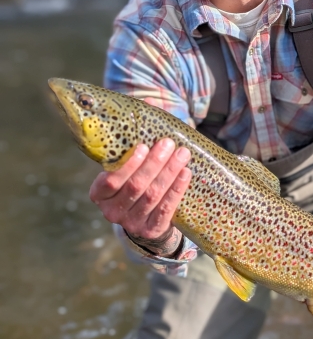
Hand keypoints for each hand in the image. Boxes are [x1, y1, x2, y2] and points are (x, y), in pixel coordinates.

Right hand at [89, 137, 191, 252]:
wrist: (145, 217)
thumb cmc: (135, 182)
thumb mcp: (126, 169)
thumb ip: (130, 146)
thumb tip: (148, 107)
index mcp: (100, 194)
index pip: (110, 181)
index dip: (128, 164)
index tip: (143, 146)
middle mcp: (112, 211)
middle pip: (135, 186)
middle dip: (154, 163)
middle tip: (169, 144)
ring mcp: (131, 223)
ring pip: (152, 195)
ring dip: (169, 172)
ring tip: (182, 154)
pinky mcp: (151, 230)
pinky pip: (166, 209)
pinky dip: (177, 189)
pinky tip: (185, 173)